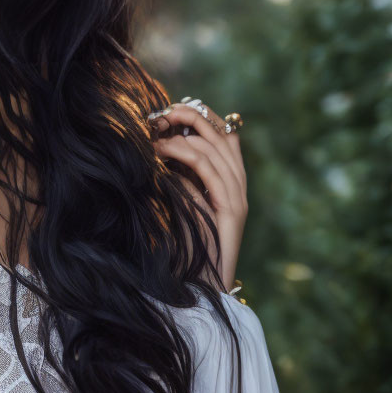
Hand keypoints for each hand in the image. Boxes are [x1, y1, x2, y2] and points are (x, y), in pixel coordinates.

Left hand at [149, 99, 247, 289]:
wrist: (200, 283)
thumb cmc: (185, 243)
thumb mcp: (179, 198)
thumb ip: (179, 173)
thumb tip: (161, 141)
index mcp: (229, 179)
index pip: (225, 133)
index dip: (200, 114)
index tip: (169, 109)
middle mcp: (238, 184)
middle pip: (221, 133)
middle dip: (189, 116)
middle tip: (160, 114)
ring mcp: (238, 197)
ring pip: (214, 149)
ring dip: (180, 137)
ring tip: (153, 136)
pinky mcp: (233, 212)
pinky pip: (210, 173)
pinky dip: (185, 156)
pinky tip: (161, 154)